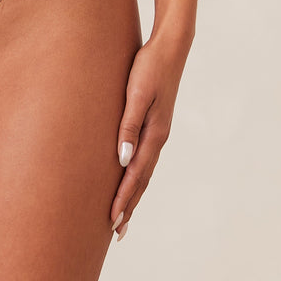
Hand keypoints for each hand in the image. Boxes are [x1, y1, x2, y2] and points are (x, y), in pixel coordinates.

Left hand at [110, 33, 190, 240]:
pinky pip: (144, 159)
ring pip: (144, 172)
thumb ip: (128, 126)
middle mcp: (157, 138)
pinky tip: (129, 180)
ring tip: (122, 215)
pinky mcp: (153, 125)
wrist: (169, 48)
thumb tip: (122, 160)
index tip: (112, 221)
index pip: (135, 175)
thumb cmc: (148, 68)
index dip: (123, 199)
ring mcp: (157, 133)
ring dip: (133, 195)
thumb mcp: (136, 94)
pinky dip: (136, 177)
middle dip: (128, 206)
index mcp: (154, 134)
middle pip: (142, 180)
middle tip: (116, 232)